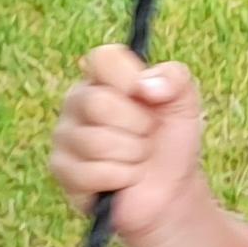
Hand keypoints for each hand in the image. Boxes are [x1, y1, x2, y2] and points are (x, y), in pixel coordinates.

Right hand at [47, 44, 212, 243]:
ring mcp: (64, 135)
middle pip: (98, 103)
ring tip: (138, 157)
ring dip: (133, 155)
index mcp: (103, 77)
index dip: (130, 78)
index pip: (103, 58)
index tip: (149, 96)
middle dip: (138, 125)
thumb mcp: (185, 102)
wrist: (171, 187)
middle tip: (147, 134)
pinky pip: (92, 172)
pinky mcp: (62, 170)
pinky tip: (125, 178)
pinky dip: (122, 178)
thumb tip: (145, 85)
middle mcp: (77, 101)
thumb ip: (174, 78)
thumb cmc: (171, 139)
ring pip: (97, 142)